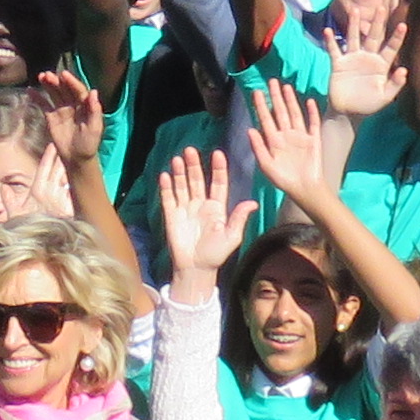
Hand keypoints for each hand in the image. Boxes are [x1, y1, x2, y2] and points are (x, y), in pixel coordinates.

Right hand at [152, 148, 249, 296]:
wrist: (196, 269)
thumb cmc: (216, 254)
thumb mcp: (231, 237)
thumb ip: (239, 219)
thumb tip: (253, 203)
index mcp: (217, 208)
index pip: (217, 183)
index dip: (217, 169)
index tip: (218, 154)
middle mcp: (200, 204)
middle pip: (197, 180)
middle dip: (194, 165)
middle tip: (191, 150)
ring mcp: (185, 209)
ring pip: (182, 186)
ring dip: (180, 172)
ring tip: (178, 158)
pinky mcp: (172, 216)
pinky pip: (168, 199)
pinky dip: (166, 187)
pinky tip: (165, 175)